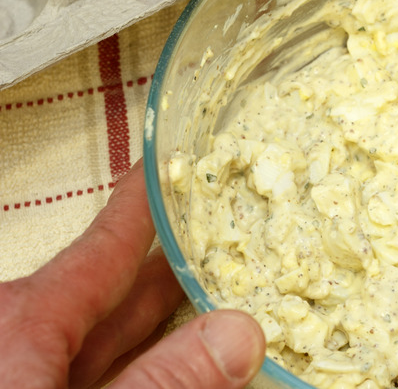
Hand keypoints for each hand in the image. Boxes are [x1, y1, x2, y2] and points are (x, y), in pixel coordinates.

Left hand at [0, 161, 264, 387]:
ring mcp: (24, 371)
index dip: (143, 202)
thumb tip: (241, 335)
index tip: (169, 164)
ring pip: (106, 336)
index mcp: (20, 322)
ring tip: (215, 297)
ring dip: (162, 320)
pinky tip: (183, 362)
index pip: (103, 244)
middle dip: (169, 263)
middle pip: (112, 288)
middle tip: (219, 235)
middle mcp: (19, 337)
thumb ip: (165, 376)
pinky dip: (145, 360)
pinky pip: (99, 369)